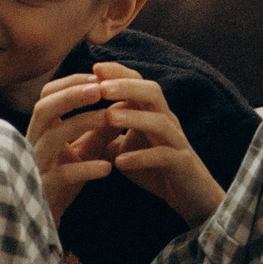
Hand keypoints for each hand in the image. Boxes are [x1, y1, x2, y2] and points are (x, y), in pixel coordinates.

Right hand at [25, 73, 121, 222]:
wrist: (47, 219)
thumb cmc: (63, 180)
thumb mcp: (85, 150)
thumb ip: (101, 129)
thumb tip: (124, 104)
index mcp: (41, 130)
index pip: (48, 95)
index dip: (71, 82)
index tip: (97, 76)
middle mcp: (32, 143)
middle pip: (43, 108)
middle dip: (71, 95)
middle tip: (100, 88)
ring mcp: (34, 165)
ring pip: (52, 137)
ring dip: (80, 123)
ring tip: (108, 118)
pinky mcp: (42, 189)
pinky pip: (62, 175)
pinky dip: (85, 169)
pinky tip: (108, 168)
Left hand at [90, 63, 226, 223]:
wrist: (190, 196)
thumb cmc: (155, 169)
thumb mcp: (126, 148)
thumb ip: (105, 134)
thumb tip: (72, 122)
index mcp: (153, 113)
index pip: (138, 83)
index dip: (119, 73)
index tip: (94, 67)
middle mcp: (167, 121)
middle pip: (152, 93)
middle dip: (127, 87)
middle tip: (101, 87)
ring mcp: (176, 142)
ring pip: (160, 121)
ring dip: (133, 118)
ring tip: (108, 117)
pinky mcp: (182, 164)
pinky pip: (164, 156)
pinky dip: (141, 158)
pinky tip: (120, 162)